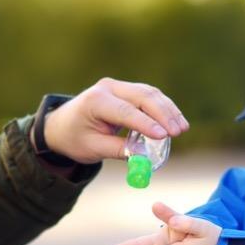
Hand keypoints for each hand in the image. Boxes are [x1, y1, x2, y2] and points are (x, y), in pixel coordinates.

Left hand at [41, 78, 188, 164]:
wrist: (62, 125)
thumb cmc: (75, 138)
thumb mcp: (92, 149)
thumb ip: (118, 151)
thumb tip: (144, 158)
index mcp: (95, 101)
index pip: (125, 111)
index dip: (146, 123)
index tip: (164, 136)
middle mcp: (107, 88)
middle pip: (142, 96)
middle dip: (163, 114)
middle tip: (178, 132)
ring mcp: (117, 86)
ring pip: (149, 93)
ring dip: (168, 110)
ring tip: (182, 128)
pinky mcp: (126, 90)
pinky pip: (148, 96)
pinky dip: (163, 108)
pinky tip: (175, 120)